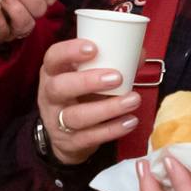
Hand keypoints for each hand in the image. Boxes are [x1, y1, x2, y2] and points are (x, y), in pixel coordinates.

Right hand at [35, 37, 139, 165]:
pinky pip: (89, 137)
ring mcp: (57, 121)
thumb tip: (140, 53)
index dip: (70, 51)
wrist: (67, 137)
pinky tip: (130, 121)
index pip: (53, 57)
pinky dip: (112, 129)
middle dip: (88, 81)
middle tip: (117, 77)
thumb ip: (111, 64)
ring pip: (76, 116)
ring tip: (133, 100)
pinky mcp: (70, 142)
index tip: (93, 48)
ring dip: (107, 108)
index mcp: (53, 73)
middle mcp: (50, 96)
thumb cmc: (81, 96)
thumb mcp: (87, 77)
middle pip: (60, 87)